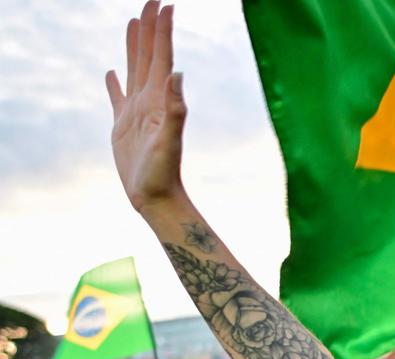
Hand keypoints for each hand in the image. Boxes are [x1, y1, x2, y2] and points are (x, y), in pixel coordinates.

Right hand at [106, 2, 186, 212]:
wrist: (155, 198)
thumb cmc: (163, 173)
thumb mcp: (168, 140)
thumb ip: (174, 108)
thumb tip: (177, 73)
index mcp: (159, 99)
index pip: (162, 57)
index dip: (163, 31)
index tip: (165, 4)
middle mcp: (149, 101)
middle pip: (148, 56)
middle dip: (150, 29)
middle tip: (151, 1)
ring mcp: (136, 111)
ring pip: (133, 69)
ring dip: (133, 46)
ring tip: (132, 23)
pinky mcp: (123, 125)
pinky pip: (117, 96)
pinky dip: (113, 82)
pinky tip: (110, 72)